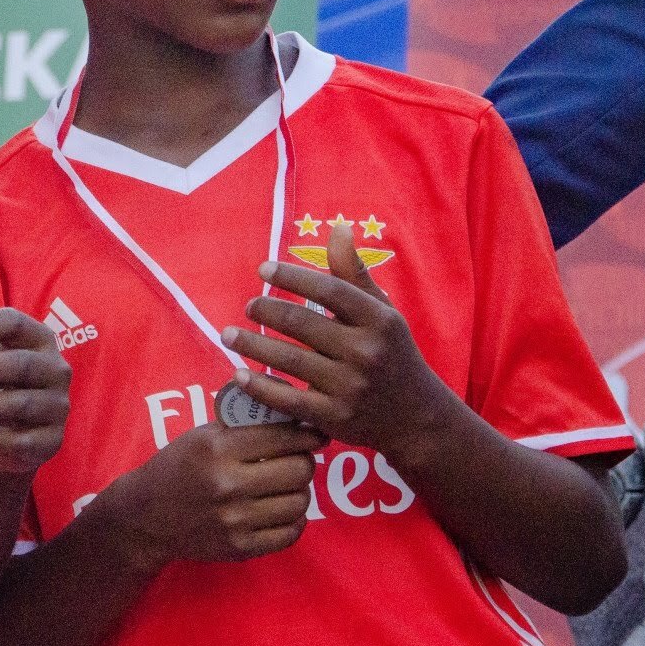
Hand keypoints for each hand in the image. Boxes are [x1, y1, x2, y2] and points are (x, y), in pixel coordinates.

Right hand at [95, 421, 325, 568]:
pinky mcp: (240, 548)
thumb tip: (289, 414)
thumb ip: (242, 425)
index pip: (283, 437)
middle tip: (299, 459)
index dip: (307, 434)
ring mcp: (236, 520)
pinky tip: (284, 511)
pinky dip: (294, 521)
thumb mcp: (201, 436)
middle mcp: (228, 485)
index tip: (314, 434)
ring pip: (299, 503)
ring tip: (289, 485)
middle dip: (305, 461)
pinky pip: (289, 534)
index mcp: (218, 450)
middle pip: (299, 470)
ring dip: (300, 491)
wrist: (145, 517)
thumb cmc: (176, 467)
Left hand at [221, 222, 455, 459]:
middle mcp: (367, 352)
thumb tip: (339, 228)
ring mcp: (351, 387)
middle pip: (303, 323)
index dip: (292, 277)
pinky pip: (289, 399)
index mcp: (379, 320)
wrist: (416, 417)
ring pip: (290, 360)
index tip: (263, 269)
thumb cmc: (392, 353)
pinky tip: (238, 375)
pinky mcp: (336, 418)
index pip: (329, 290)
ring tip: (228, 335)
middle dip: (266, 311)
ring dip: (252, 345)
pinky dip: (260, 387)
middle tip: (248, 306)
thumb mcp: (382, 313)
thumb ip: (354, 274)